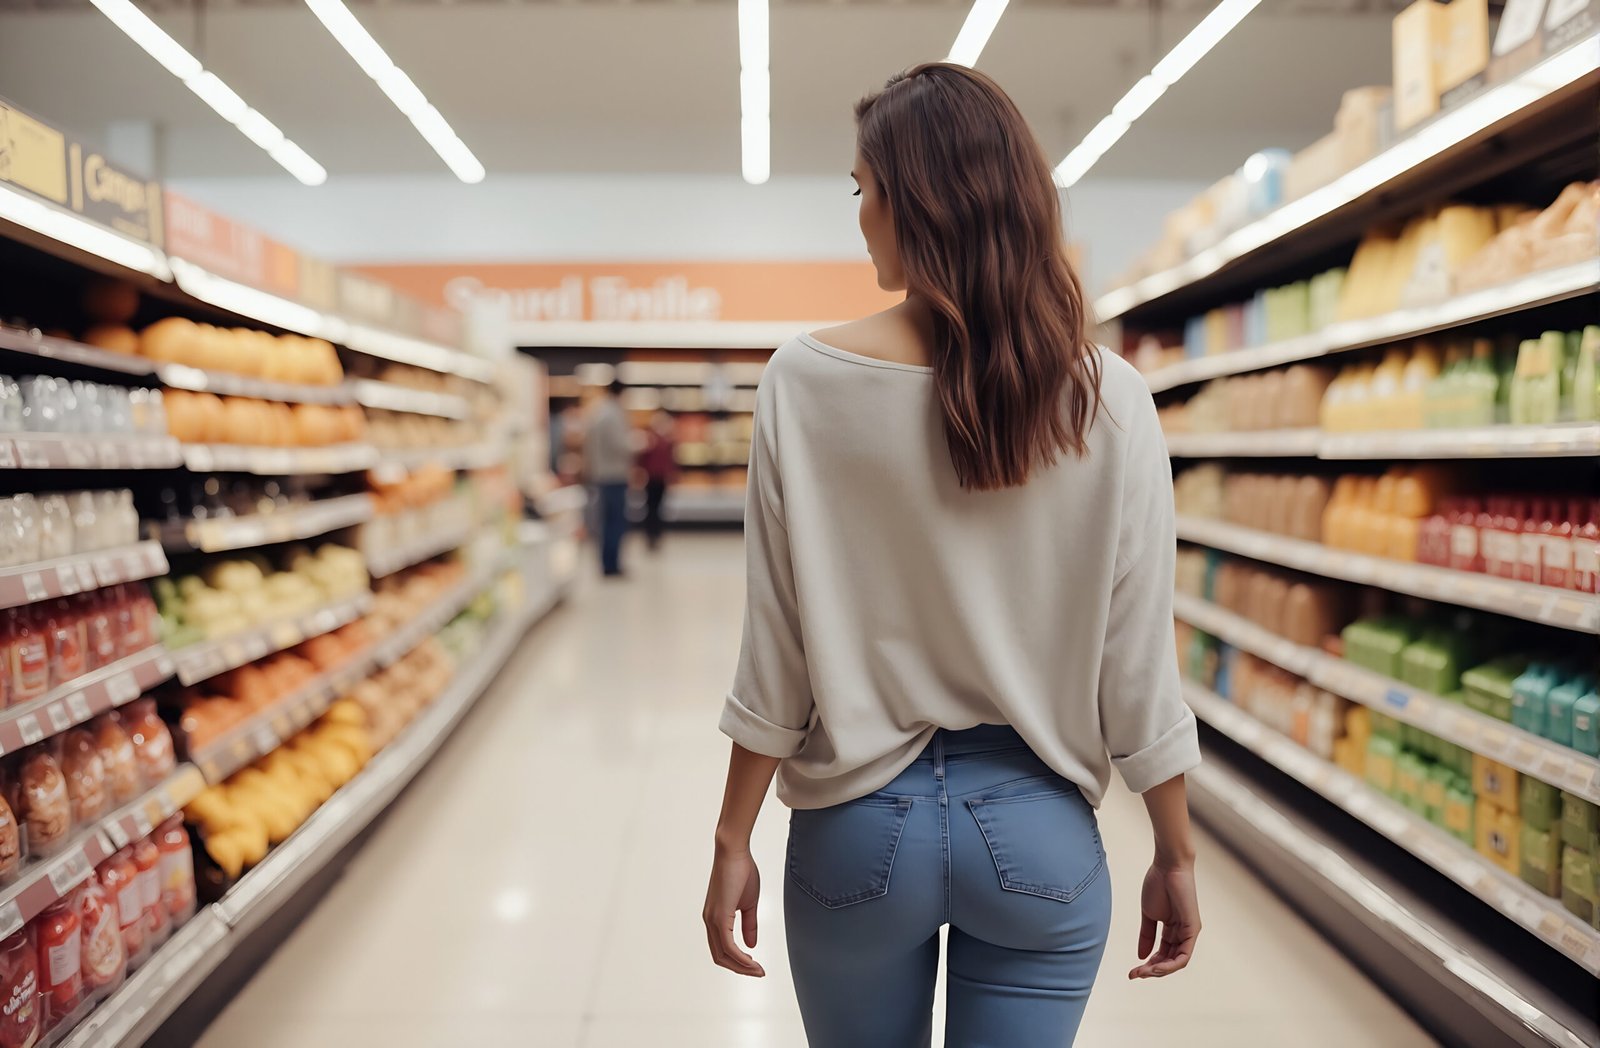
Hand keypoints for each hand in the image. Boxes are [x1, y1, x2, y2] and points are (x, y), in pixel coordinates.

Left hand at [703, 845, 764, 976]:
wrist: (734, 851)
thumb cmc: (741, 871)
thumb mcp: (749, 904)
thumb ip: (749, 925)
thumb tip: (752, 945)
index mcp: (715, 918)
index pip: (722, 949)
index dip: (738, 962)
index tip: (755, 966)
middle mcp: (709, 921)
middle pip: (720, 957)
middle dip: (740, 969)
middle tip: (758, 973)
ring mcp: (712, 920)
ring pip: (723, 955)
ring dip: (742, 967)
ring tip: (758, 970)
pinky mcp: (719, 916)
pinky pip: (728, 946)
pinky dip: (741, 957)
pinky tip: (752, 960)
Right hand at [1129, 860, 1199, 978]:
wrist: (1167, 866)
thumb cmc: (1158, 885)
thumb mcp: (1149, 915)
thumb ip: (1146, 935)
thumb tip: (1141, 956)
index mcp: (1173, 929)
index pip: (1162, 954)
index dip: (1148, 965)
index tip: (1132, 971)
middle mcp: (1183, 933)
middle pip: (1169, 961)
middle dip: (1151, 970)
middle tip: (1134, 975)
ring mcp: (1189, 932)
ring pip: (1176, 962)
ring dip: (1159, 970)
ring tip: (1142, 972)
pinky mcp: (1193, 930)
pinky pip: (1183, 956)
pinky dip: (1170, 965)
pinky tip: (1155, 967)